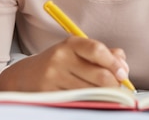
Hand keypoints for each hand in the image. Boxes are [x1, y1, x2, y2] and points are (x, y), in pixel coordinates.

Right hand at [0, 36, 129, 90]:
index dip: (114, 63)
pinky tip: (93, 101)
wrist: (25, 76)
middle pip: (99, 75)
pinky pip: (78, 101)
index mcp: (71, 44)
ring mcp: (53, 77)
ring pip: (91, 92)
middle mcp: (60, 58)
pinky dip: (90, 103)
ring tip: (108, 96)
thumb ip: (105, 53)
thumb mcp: (79, 51)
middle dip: (115, 85)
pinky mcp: (48, 94)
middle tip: (119, 89)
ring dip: (105, 96)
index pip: (97, 50)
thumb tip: (123, 66)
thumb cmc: (61, 63)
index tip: (123, 74)